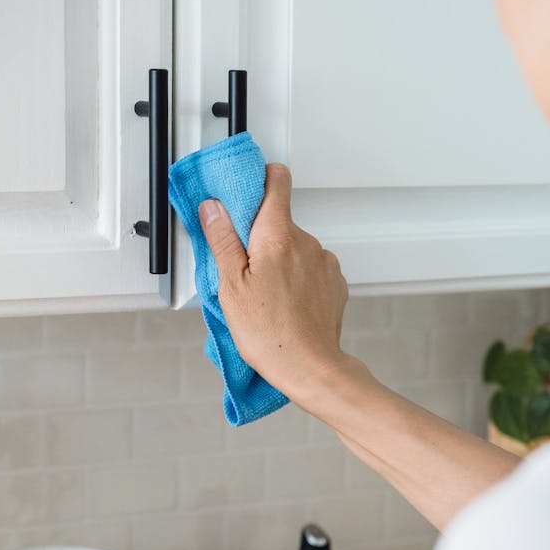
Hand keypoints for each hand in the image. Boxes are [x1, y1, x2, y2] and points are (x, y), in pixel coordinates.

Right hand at [198, 163, 349, 404]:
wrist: (311, 368)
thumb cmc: (271, 334)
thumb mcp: (231, 286)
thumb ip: (223, 240)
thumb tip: (214, 208)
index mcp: (278, 236)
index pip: (277, 180)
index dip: (259, 181)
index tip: (244, 193)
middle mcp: (307, 243)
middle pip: (280, 221)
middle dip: (260, 237)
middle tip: (244, 270)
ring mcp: (325, 263)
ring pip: (295, 247)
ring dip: (279, 261)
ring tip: (265, 295)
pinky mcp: (335, 283)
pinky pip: (311, 269)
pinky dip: (297, 278)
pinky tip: (285, 303)